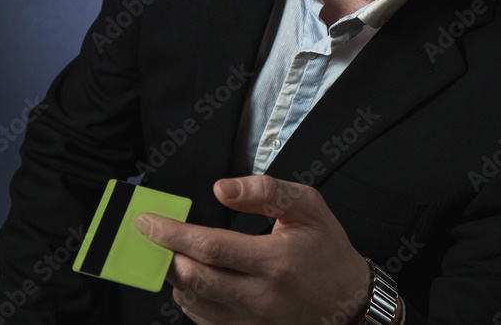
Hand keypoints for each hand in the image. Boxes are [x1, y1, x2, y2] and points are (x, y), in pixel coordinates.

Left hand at [135, 175, 372, 324]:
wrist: (351, 303)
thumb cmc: (328, 251)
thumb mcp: (307, 207)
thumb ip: (265, 191)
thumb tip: (222, 189)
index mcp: (275, 261)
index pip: (210, 247)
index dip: (172, 233)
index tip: (148, 221)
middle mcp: (261, 297)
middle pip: (194, 278)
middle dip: (166, 254)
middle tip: (155, 235)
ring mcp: (254, 323)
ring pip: (194, 302)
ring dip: (176, 275)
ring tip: (178, 253)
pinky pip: (204, 320)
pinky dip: (190, 297)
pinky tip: (195, 277)